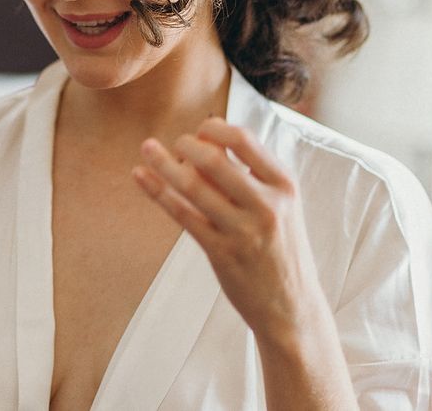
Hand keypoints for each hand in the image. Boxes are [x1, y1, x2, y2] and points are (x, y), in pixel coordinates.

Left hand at [133, 117, 323, 343]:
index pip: (244, 139)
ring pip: (192, 186)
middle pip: (213, 160)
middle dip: (186, 144)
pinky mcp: (220, 252)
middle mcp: (265, 205)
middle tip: (176, 144)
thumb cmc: (280, 244)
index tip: (202, 128)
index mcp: (283, 184)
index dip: (215, 128)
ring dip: (163, 163)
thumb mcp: (281, 203)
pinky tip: (139, 175)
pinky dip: (157, 190)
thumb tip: (207, 135)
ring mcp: (242, 231)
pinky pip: (182, 214)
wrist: (291, 305)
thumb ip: (251, 172)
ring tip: (147, 147)